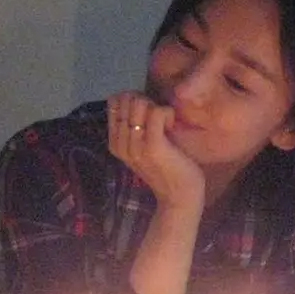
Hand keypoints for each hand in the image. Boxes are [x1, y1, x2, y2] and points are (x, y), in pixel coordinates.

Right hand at [107, 92, 204, 208]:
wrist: (179, 196)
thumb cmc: (167, 168)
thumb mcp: (143, 146)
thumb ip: (134, 125)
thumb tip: (134, 97)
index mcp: (115, 142)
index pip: (114, 102)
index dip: (134, 98)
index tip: (148, 113)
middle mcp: (120, 143)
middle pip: (126, 98)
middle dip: (146, 100)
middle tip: (159, 119)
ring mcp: (134, 145)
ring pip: (139, 102)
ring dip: (157, 107)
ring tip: (166, 124)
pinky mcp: (153, 146)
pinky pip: (157, 111)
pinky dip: (168, 113)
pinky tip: (172, 127)